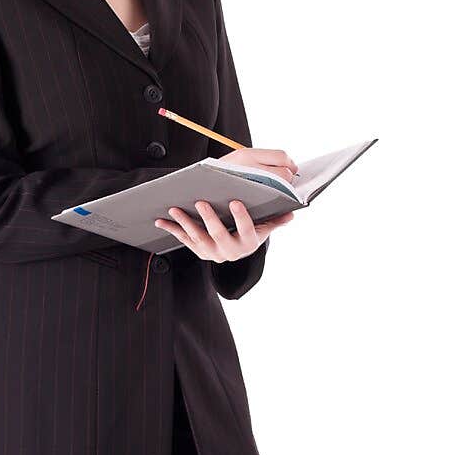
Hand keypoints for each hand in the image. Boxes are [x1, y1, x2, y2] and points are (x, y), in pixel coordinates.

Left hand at [153, 146, 297, 261]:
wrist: (236, 249)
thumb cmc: (250, 231)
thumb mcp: (265, 228)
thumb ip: (276, 220)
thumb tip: (292, 212)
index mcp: (248, 244)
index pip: (246, 230)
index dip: (241, 217)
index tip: (235, 201)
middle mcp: (230, 252)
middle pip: (219, 236)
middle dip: (209, 219)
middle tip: (201, 202)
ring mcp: (212, 252)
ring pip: (198, 238)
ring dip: (186, 223)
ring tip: (176, 208)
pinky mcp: (199, 251)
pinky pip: (184, 240)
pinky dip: (172, 230)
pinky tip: (161, 220)